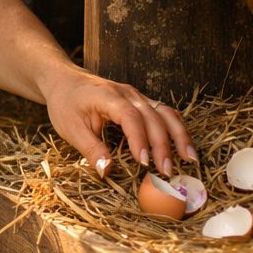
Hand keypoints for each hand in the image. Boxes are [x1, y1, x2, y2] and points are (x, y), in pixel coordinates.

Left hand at [39, 64, 197, 177]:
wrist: (63, 80)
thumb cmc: (65, 103)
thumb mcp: (70, 129)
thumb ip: (90, 149)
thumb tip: (108, 171)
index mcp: (108, 97)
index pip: (131, 117)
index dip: (140, 140)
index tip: (144, 163)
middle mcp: (128, 93)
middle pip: (154, 116)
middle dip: (163, 145)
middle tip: (167, 171)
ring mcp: (137, 96)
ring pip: (166, 113)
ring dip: (179, 136)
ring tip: (189, 159)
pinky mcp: (141, 101)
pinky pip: (164, 113)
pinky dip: (176, 129)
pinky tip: (183, 147)